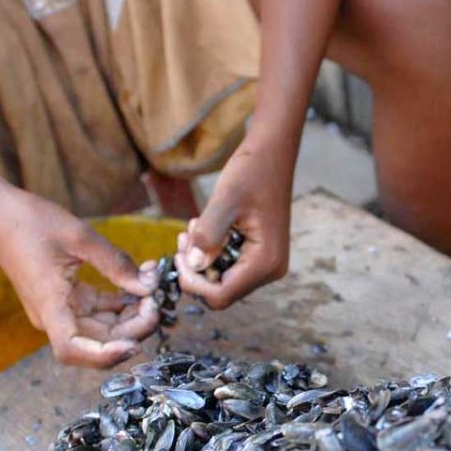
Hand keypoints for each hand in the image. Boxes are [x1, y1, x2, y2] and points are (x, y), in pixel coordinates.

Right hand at [0, 192, 158, 367]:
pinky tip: (140, 282)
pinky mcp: (67, 298)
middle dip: (133, 328)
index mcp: (49, 305)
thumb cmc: (29, 221)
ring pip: (104, 328)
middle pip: (99, 341)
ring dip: (131, 315)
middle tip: (156, 301)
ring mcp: (60, 308)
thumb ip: (117, 264)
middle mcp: (54, 315)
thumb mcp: (80, 237)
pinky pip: (100, 310)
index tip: (134, 344)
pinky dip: (121, 302)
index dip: (105, 356)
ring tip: (151, 288)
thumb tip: (149, 287)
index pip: (72, 349)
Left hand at [175, 141, 290, 308]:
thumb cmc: (252, 172)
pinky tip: (206, 229)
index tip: (178, 254)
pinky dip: (213, 254)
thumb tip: (192, 266)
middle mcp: (271, 270)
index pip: (221, 295)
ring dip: (202, 261)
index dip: (193, 283)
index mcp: (266, 262)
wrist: (272, 154)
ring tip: (193, 228)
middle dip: (196, 271)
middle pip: (222, 292)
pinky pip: (230, 268)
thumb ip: (207, 236)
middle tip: (183, 239)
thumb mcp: (224, 201)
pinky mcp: (261, 257)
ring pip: (224, 281)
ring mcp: (267, 265)